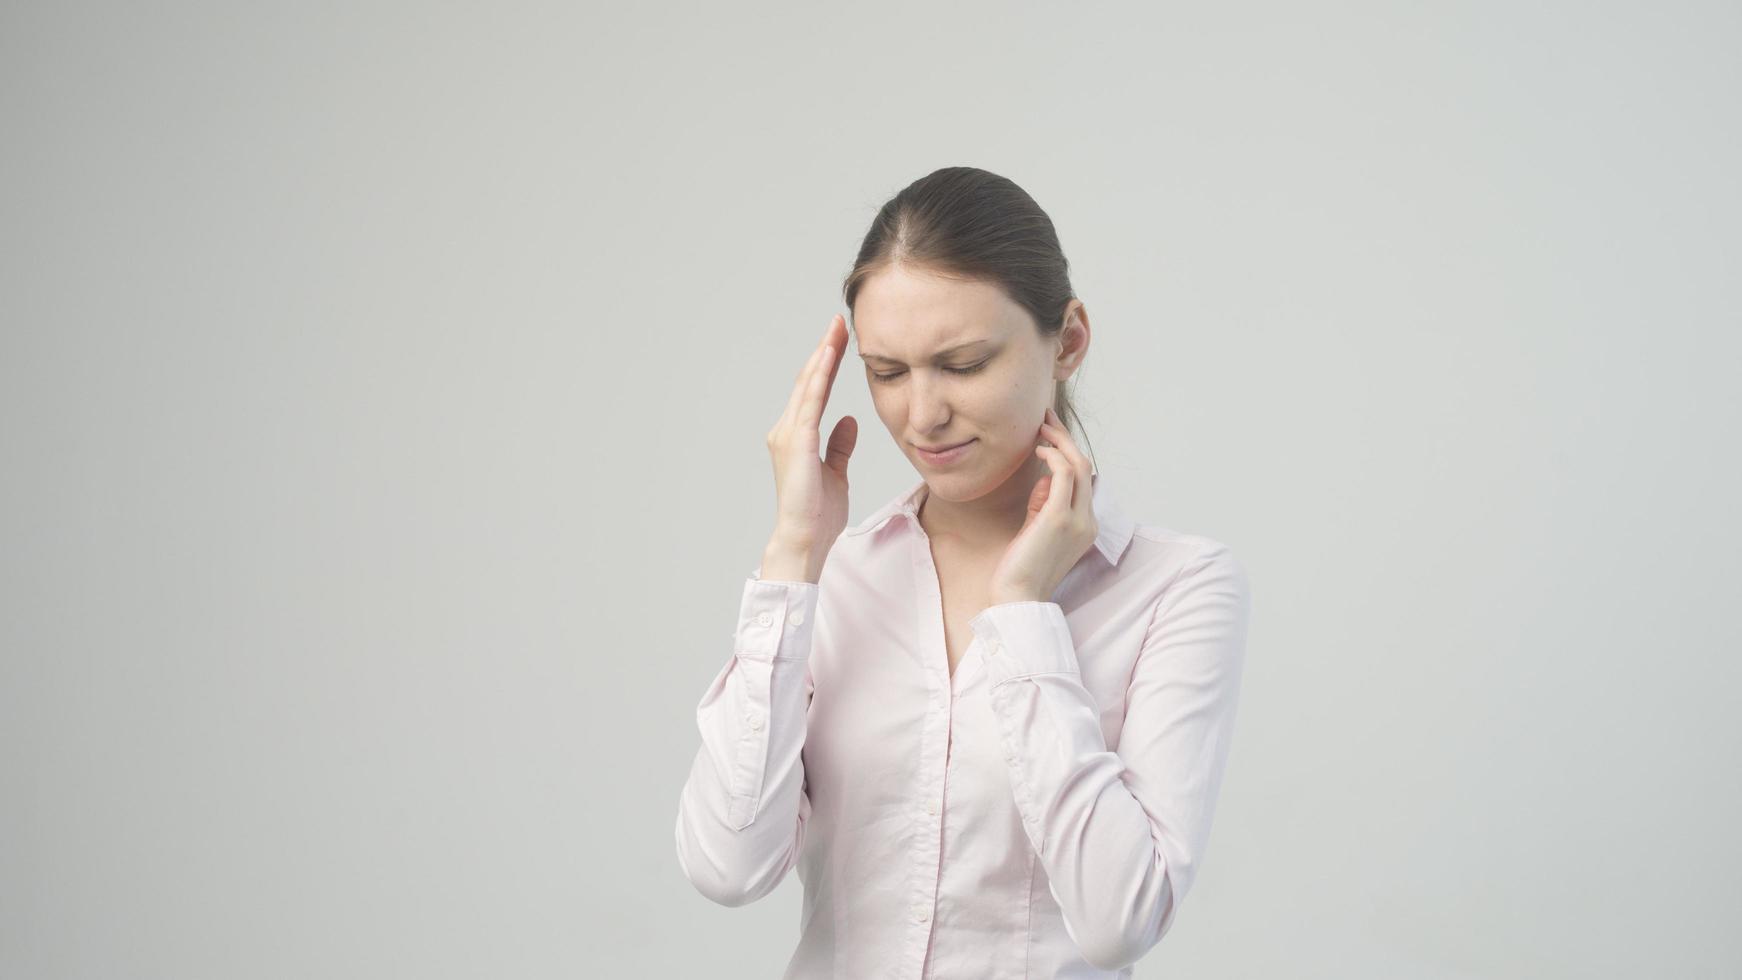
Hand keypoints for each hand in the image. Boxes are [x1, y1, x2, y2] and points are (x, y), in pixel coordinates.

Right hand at [763, 314, 857, 581]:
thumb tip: (848, 420)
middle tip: (840, 322)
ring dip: (823, 355)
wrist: (804, 539)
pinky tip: (829, 357)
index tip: (841, 339)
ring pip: (808, 385)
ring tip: (836, 330)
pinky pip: (810, 403)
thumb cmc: (817, 514)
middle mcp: (787, 430)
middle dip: (825, 349)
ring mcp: (788, 434)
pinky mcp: (797, 442)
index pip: (815, 390)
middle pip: (809, 380)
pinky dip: (820, 378)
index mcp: (797, 435)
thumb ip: (840, 445)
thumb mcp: (836, 473)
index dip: (827, 363)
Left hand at [987, 406, 1098, 604]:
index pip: (1083, 479)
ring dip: (1060, 440)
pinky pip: (1064, 475)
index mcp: (1086, 525)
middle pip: (1085, 466)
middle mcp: (1088, 521)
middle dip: (1065, 437)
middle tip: (1045, 416)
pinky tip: (1037, 448)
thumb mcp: (1037, 528)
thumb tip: (1047, 478)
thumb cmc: (1022, 566)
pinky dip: (1054, 456)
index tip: (1049, 433)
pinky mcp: (1059, 518)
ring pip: (1079, 466)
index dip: (1068, 451)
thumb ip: (1045, 502)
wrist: (1018, 597)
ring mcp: (1077, 520)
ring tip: (1039, 426)